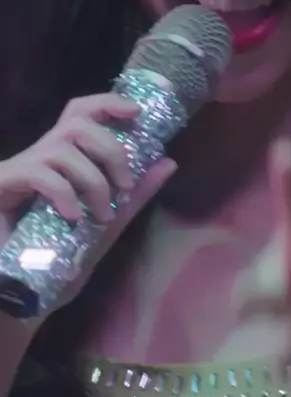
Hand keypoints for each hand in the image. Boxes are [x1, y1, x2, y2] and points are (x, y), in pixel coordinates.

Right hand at [0, 93, 176, 310]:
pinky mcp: (3, 184)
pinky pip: (40, 174)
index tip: (135, 111)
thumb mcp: (105, 224)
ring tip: (101, 214)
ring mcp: (20, 169)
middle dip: (110, 149)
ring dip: (92, 180)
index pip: (80, 113)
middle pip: (76, 122)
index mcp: (63, 159)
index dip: (107, 104)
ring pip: (62, 147)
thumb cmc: (59, 258)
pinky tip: (73, 218)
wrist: (17, 292)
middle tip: (125, 186)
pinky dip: (64, 193)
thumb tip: (169, 162)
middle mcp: (40, 156)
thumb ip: (134, 195)